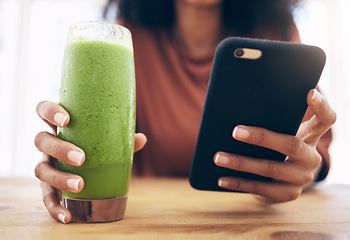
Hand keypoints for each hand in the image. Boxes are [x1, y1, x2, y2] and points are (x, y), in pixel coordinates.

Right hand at [34, 101, 146, 222]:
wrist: (88, 165)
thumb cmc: (96, 146)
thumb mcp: (108, 140)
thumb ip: (122, 139)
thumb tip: (141, 138)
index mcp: (61, 127)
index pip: (44, 110)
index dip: (49, 111)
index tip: (66, 120)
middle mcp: (49, 144)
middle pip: (42, 140)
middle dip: (60, 149)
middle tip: (82, 158)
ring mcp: (47, 164)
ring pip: (41, 169)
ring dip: (58, 178)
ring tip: (80, 185)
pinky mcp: (48, 186)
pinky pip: (46, 197)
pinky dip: (54, 207)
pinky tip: (66, 217)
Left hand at [214, 89, 335, 202]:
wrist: (284, 180)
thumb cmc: (277, 148)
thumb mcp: (280, 133)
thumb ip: (268, 122)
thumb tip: (229, 110)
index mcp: (310, 136)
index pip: (326, 119)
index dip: (321, 106)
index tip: (308, 92)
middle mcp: (311, 157)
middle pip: (291, 145)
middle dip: (261, 137)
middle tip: (235, 131)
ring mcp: (302, 178)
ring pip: (271, 168)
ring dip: (241, 163)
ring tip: (218, 157)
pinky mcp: (289, 194)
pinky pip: (262, 189)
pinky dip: (239, 183)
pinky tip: (221, 179)